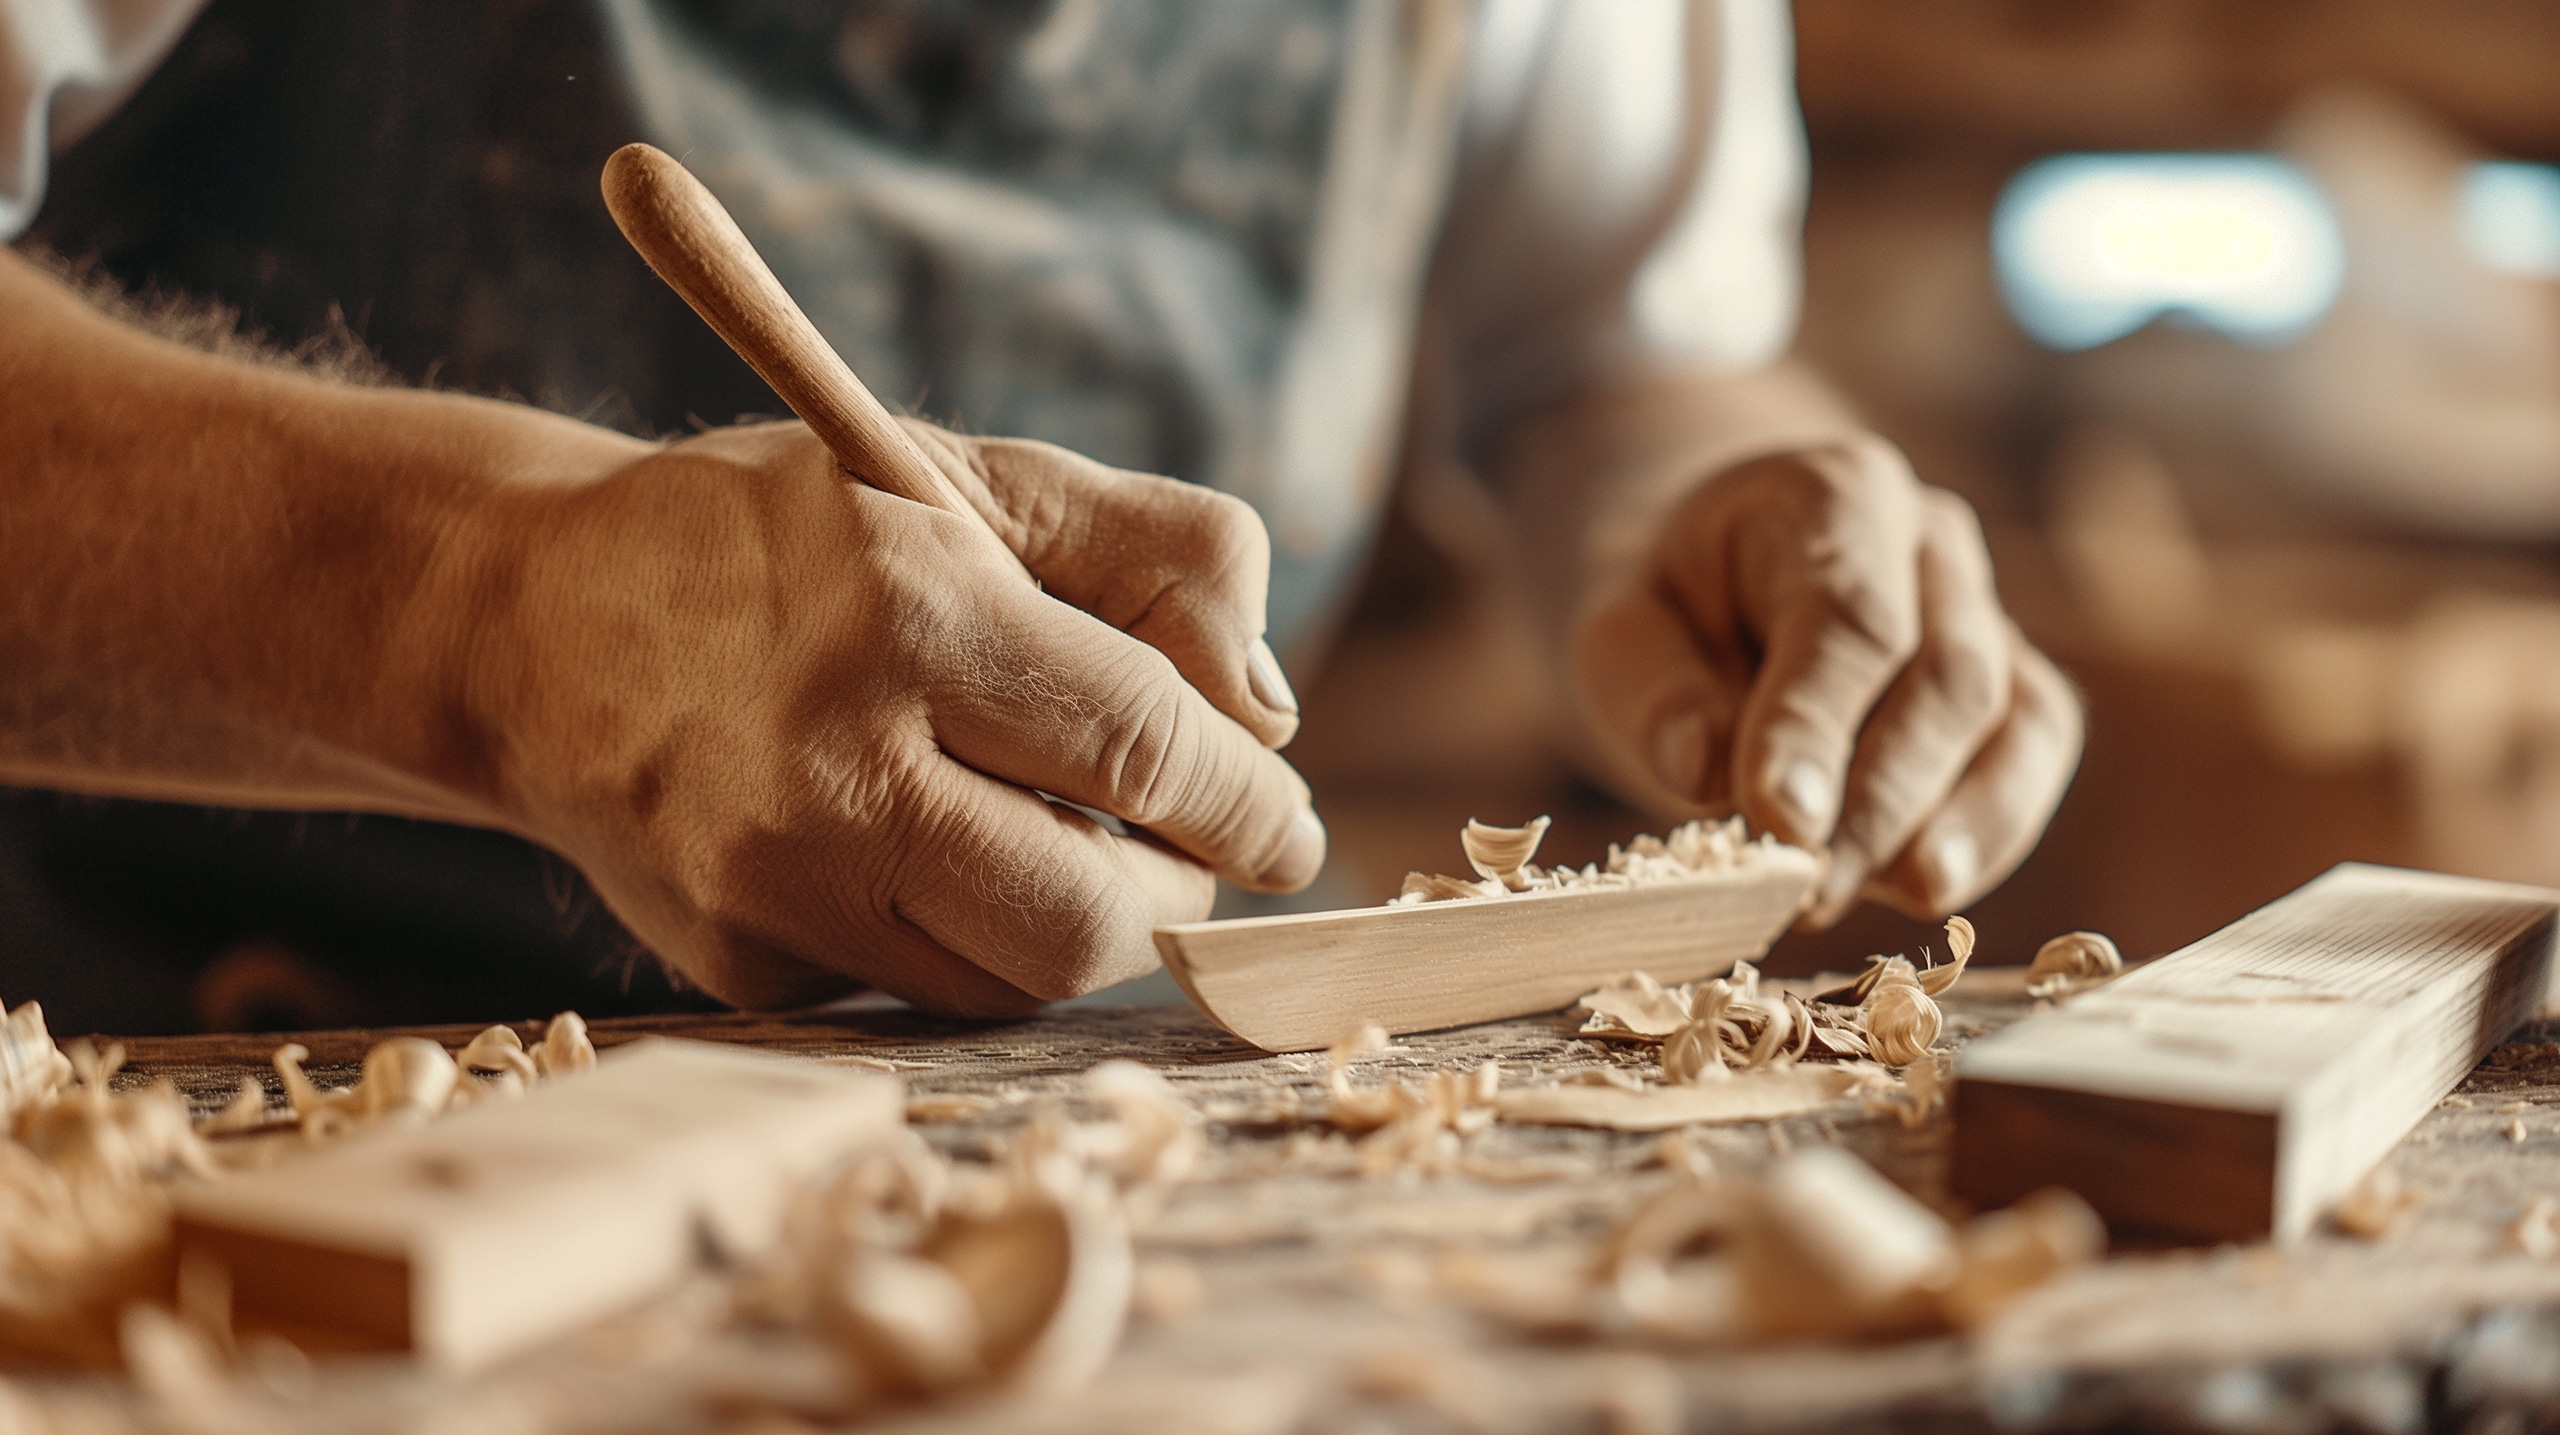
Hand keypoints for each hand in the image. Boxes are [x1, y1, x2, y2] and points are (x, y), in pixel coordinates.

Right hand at [445, 419, 1319, 1013]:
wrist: (529, 619)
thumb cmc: (783, 534)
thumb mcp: (970, 475)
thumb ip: (1159, 553)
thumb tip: (1269, 715)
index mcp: (905, 612)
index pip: (1147, 746)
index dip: (1249, 800)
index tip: (1286, 821)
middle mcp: (829, 766)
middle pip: (1091, 915)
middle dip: (1182, 889)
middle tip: (1191, 845)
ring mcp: (773, 886)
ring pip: (1018, 978)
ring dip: (1090, 925)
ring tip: (1078, 842)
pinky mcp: (741, 964)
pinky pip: (921, 988)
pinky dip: (972, 935)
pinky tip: (940, 854)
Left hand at [1571, 435, 2080, 924]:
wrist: (1717, 581)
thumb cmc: (1669, 608)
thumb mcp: (1617, 622)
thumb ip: (1649, 685)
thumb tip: (1701, 769)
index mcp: (1833, 495)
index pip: (1847, 620)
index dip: (1816, 728)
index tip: (1778, 823)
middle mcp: (1931, 544)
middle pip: (1945, 677)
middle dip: (1880, 801)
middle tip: (1809, 890)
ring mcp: (1986, 612)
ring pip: (2013, 719)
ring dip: (1953, 827)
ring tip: (1881, 898)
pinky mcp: (2013, 683)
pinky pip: (2029, 755)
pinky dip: (1991, 832)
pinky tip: (1930, 887)